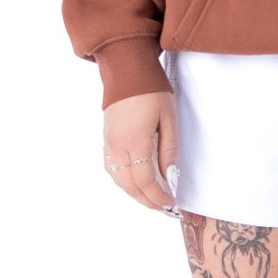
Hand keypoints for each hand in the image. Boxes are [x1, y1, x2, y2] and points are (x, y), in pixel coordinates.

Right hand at [101, 89, 177, 212]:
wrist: (127, 70)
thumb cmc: (151, 90)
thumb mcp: (169, 118)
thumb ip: (168, 150)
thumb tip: (169, 177)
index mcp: (135, 141)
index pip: (145, 180)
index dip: (158, 196)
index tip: (171, 203)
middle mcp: (117, 146)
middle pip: (130, 185)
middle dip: (147, 200)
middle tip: (164, 207)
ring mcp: (109, 143)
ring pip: (118, 180)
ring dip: (135, 193)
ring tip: (152, 198)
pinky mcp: (106, 139)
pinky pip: (112, 169)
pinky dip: (123, 181)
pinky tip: (135, 182)